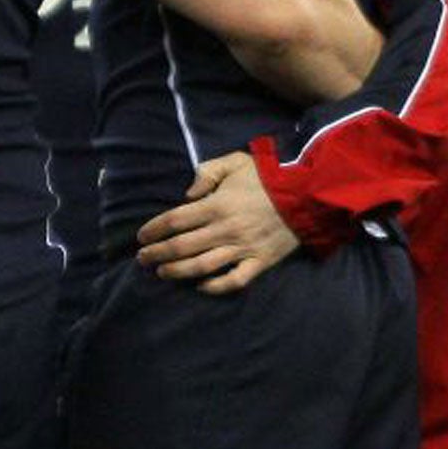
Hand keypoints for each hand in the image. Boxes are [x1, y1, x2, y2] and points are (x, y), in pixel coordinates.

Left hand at [136, 152, 299, 294]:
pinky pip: (234, 280)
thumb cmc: (267, 176)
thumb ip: (207, 173)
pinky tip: (201, 286)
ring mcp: (243, 248)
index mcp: (217, 204)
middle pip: (182, 245)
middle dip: (157, 253)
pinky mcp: (260, 262)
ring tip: (162, 273)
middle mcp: (225, 228)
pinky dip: (216, 286)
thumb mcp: (234, 162)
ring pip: (203, 266)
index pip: (175, 220)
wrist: (306, 193)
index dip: (154, 229)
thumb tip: (186, 194)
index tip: (141, 236)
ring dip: (178, 271)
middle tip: (143, 258)